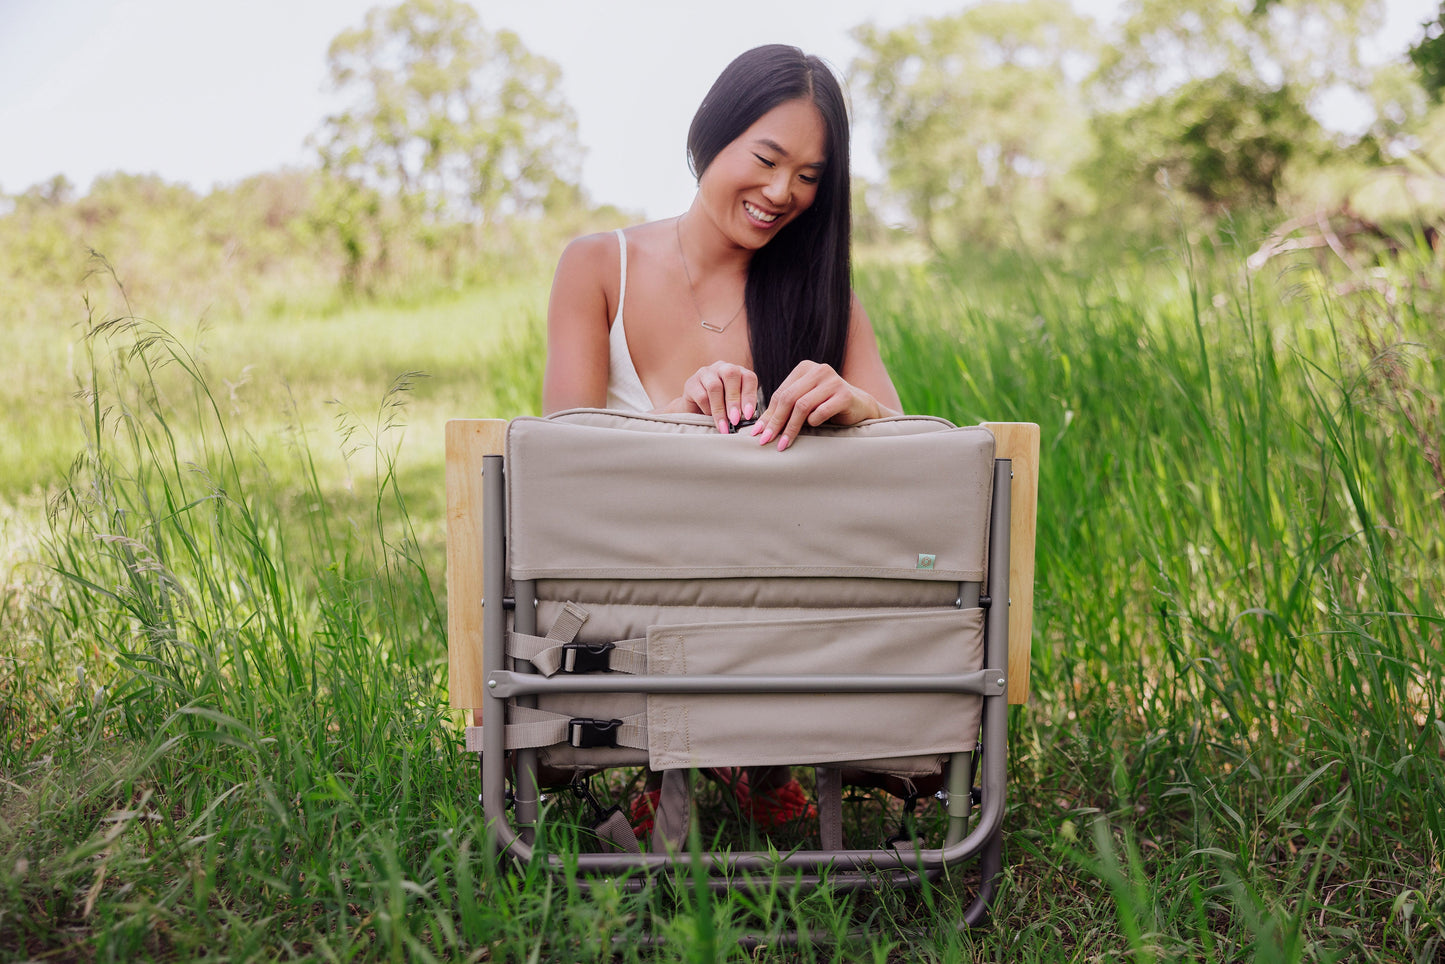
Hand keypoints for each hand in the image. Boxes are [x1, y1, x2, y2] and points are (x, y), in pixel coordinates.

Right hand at [673, 362, 759, 434]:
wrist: (695, 411)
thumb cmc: (720, 408)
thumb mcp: (734, 406)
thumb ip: (742, 409)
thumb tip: (748, 421)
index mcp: (738, 372)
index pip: (748, 377)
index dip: (749, 396)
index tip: (748, 415)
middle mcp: (722, 367)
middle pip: (731, 375)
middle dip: (734, 400)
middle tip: (735, 420)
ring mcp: (706, 373)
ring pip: (715, 386)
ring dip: (720, 408)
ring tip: (724, 425)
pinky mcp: (691, 382)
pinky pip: (701, 395)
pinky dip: (707, 409)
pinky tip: (709, 417)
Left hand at [749, 360, 883, 450]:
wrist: (859, 406)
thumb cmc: (826, 405)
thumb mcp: (804, 403)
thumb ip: (784, 409)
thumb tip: (758, 428)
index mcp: (804, 368)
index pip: (781, 393)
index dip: (768, 415)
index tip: (758, 433)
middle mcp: (818, 370)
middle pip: (789, 398)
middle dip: (776, 422)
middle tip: (767, 440)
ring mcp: (833, 380)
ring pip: (802, 405)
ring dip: (791, 427)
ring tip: (784, 443)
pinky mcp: (844, 394)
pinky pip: (821, 411)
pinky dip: (814, 421)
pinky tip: (814, 427)